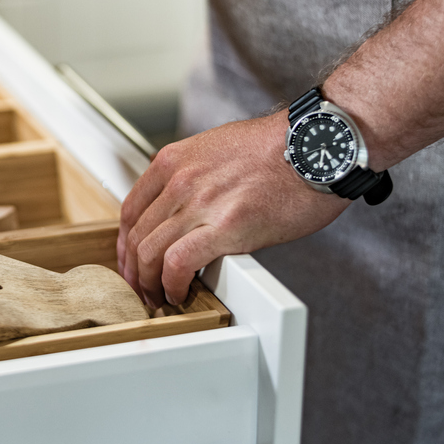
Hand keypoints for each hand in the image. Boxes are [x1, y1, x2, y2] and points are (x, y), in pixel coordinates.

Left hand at [116, 111, 348, 308]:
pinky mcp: (226, 227)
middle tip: (140, 288)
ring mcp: (200, 202)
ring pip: (150, 252)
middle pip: (136, 234)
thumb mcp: (220, 148)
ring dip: (148, 283)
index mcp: (175, 160)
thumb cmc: (283, 148)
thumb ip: (195, 175)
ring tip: (158, 297)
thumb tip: (186, 203)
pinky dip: (171, 285)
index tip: (131, 259)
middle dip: (133, 269)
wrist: (318, 146)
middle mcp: (180, 179)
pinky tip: (179, 294)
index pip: (131, 208)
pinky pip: (178, 263)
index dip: (125, 242)